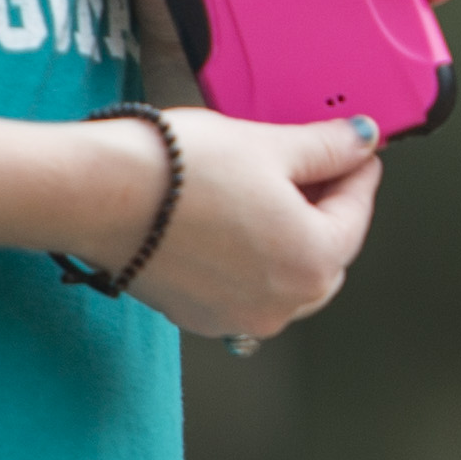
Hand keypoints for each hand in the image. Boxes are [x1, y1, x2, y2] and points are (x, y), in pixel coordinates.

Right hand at [101, 106, 387, 345]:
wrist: (98, 194)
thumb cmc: (181, 169)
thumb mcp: (269, 145)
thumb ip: (327, 149)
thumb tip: (362, 141)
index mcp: (312, 261)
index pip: (356, 213)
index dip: (358, 172)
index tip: (357, 151)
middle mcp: (281, 304)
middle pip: (326, 254)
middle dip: (327, 208)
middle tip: (317, 164)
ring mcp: (238, 317)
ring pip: (287, 276)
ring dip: (290, 236)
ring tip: (273, 187)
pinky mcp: (199, 316)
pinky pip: (246, 289)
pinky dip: (252, 258)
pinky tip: (235, 219)